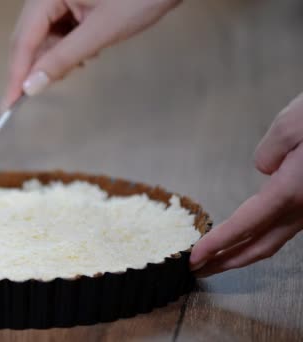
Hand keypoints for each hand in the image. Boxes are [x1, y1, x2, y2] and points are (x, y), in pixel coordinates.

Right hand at [2, 0, 180, 108]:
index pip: (23, 39)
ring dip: (53, 56)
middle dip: (33, 66)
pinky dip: (65, 46)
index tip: (8, 105)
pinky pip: (57, 28)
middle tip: (33, 96)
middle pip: (27, 36)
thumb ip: (63, 59)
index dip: (16, 74)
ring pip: (42, 34)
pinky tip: (83, 53)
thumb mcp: (100, 32)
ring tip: (77, 64)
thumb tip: (31, 87)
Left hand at [190, 93, 302, 276]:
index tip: (194, 257)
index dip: (218, 244)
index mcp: (293, 191)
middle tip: (198, 270)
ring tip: (215, 258)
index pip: (246, 226)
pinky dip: (260, 236)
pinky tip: (247, 235)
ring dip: (243, 252)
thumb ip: (269, 153)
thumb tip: (266, 171)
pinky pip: (285, 225)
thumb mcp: (292, 125)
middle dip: (226, 261)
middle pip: (260, 245)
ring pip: (275, 239)